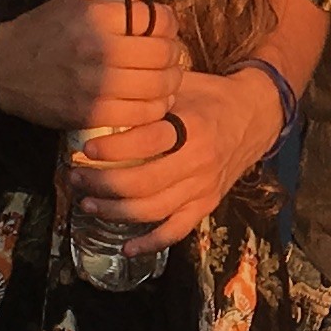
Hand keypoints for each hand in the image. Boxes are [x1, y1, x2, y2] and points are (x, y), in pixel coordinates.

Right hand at [0, 0, 186, 133]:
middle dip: (174, 54)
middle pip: (163, 54)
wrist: (1, 67)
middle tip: (170, 57)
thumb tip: (152, 7)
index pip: (157, 19)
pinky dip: (156, 108)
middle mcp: (99, 49)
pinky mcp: (91, 114)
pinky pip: (141, 115)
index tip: (166, 30)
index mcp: (97, 17)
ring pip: (158, 87)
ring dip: (170, 83)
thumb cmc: (43, 29)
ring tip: (166, 80)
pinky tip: (152, 102)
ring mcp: (96, 86)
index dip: (170, 24)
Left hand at [69, 66, 282, 250]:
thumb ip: (149, 92)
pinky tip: (126, 247)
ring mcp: (203, 187)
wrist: (256, 115)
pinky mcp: (207, 204)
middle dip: (103, 184)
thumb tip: (105, 94)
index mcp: (192, 126)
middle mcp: (199, 160)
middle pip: (144, 183)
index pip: (147, 143)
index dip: (113, 149)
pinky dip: (151, 243)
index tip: (86, 148)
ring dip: (115, 211)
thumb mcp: (182, 83)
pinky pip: (177, 230)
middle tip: (75, 177)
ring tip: (87, 204)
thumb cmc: (210, 96)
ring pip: (154, 210)